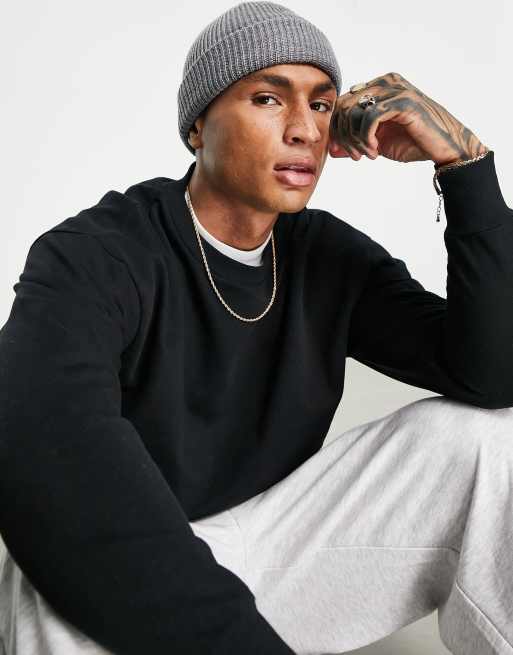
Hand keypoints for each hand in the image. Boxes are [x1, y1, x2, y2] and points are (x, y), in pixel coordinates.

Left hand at [328, 71, 487, 165]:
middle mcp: (386, 83)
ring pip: (354, 112)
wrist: (443, 148)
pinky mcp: (403, 101)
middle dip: (343, 136)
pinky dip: (366, 138)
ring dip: (355, 140)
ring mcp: (395, 90)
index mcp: (378, 87)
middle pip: (344, 106)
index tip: (342, 152)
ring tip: (368, 155)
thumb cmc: (413, 143)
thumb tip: (331, 151)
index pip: (343, 103)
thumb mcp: (376, 143)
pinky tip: (375, 150)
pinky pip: (369, 117)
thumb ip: (354, 142)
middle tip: (355, 156)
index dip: (336, 129)